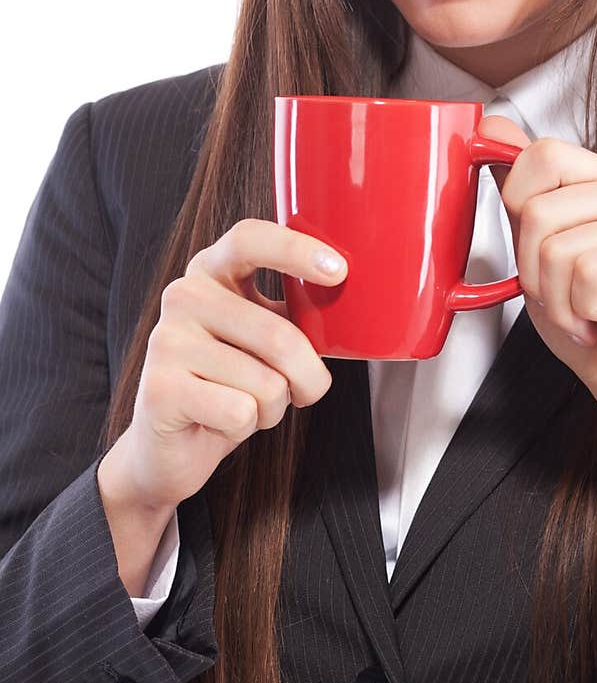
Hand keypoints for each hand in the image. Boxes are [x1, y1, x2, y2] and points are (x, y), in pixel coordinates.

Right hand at [101, 219, 347, 512]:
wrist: (175, 443)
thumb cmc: (234, 382)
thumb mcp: (267, 337)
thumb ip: (297, 312)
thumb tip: (351, 295)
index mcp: (211, 270)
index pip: (249, 239)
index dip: (295, 249)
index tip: (339, 271)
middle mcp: (183, 296)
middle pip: (278, 335)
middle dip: (309, 377)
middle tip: (306, 390)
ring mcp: (167, 341)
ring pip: (266, 383)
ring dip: (275, 407)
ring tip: (248, 404)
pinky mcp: (160, 389)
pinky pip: (241, 411)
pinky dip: (248, 425)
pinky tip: (222, 421)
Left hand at [479, 114, 596, 493]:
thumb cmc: (588, 323)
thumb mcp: (536, 252)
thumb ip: (520, 190)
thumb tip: (492, 123)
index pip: (539, 156)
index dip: (519, 214)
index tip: (542, 257)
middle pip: (539, 209)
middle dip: (535, 271)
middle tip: (567, 297)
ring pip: (558, 246)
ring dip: (559, 300)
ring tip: (589, 312)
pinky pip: (589, 271)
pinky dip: (583, 310)